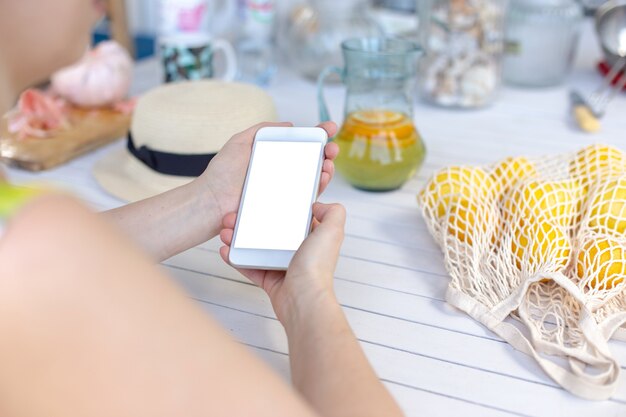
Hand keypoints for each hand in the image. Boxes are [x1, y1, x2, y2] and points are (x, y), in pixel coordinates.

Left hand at [199, 122, 338, 223]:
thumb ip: (262, 130)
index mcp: (274, 156)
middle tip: (332, 148)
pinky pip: (307, 198)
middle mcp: (282, 173)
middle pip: (313, 161)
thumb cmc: (223, 173)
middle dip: (328, 153)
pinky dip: (319, 187)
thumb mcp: (240, 142)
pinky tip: (322, 177)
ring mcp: (284, 190)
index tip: (330, 128)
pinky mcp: (285, 207)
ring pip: (314, 179)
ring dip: (326, 169)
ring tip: (327, 163)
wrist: (213, 201)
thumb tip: (290, 125)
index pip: (301, 144)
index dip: (318, 136)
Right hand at [219, 203, 345, 325]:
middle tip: (234, 217)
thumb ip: (333, 213)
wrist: (303, 300)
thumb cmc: (317, 267)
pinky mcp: (270, 281)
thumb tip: (318, 205)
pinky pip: (250, 267)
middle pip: (269, 232)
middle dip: (250, 222)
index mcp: (311, 238)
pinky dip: (237, 259)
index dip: (275, 209)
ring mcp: (283, 266)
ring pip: (256, 248)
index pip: (292, 218)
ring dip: (239, 239)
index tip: (258, 201)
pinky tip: (226, 250)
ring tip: (226, 232)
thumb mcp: (332, 231)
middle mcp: (298, 251)